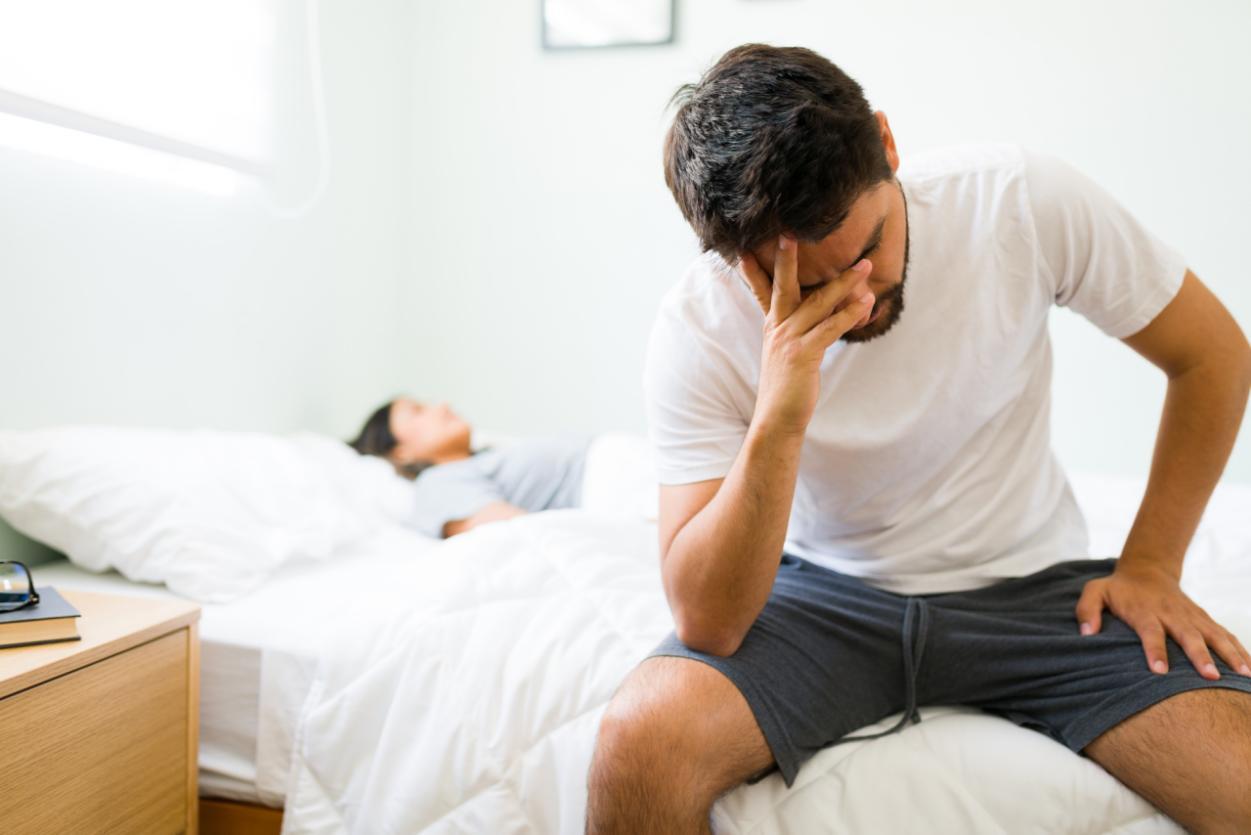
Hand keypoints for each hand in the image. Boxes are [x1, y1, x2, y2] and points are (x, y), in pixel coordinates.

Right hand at [737, 234, 875, 434]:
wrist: (777, 419)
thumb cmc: (787, 388)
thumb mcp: (790, 355)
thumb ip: (807, 331)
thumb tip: (834, 312)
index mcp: (773, 326)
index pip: (762, 290)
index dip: (756, 269)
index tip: (749, 246)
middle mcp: (777, 328)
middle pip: (784, 286)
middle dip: (789, 259)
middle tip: (792, 233)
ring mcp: (789, 340)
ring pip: (818, 303)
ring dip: (844, 282)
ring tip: (865, 266)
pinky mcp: (803, 354)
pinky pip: (830, 328)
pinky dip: (849, 313)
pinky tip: (865, 302)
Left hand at [1075, 560, 1250, 678]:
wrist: (1146, 570)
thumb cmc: (1118, 589)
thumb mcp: (1095, 592)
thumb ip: (1086, 610)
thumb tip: (1086, 633)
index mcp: (1144, 610)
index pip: (1150, 631)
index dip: (1155, 650)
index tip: (1159, 671)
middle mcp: (1171, 613)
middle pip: (1187, 635)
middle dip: (1199, 655)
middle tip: (1210, 676)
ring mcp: (1191, 616)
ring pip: (1214, 634)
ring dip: (1229, 653)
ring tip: (1243, 674)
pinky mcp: (1203, 619)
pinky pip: (1225, 634)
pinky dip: (1240, 649)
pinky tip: (1250, 670)